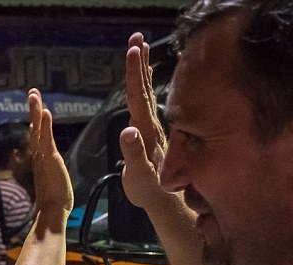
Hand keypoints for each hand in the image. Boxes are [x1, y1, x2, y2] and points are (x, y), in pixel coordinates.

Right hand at [28, 89, 73, 220]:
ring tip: (34, 95)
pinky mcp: (50, 160)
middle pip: (34, 128)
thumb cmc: (54, 200)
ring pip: (38, 130)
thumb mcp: (53, 181)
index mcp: (41, 159)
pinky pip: (46, 139)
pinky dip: (45, 125)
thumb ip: (51, 173)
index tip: (36, 106)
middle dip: (33, 110)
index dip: (36, 121)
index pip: (38, 136)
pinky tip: (45, 112)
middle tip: (32, 92)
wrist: (51, 210)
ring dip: (36, 112)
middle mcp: (39, 156)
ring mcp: (43, 157)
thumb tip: (51, 173)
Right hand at [120, 33, 168, 208]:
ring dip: (143, 70)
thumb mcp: (139, 175)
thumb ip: (134, 153)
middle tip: (137, 37)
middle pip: (144, 88)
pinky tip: (146, 82)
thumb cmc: (149, 190)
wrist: (166, 199)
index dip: (134, 73)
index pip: (138, 97)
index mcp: (146, 131)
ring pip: (147, 93)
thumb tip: (127, 130)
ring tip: (141, 49)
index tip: (133, 49)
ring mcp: (153, 128)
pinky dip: (146, 87)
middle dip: (139, 63)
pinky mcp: (151, 133)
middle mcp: (151, 125)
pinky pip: (148, 103)